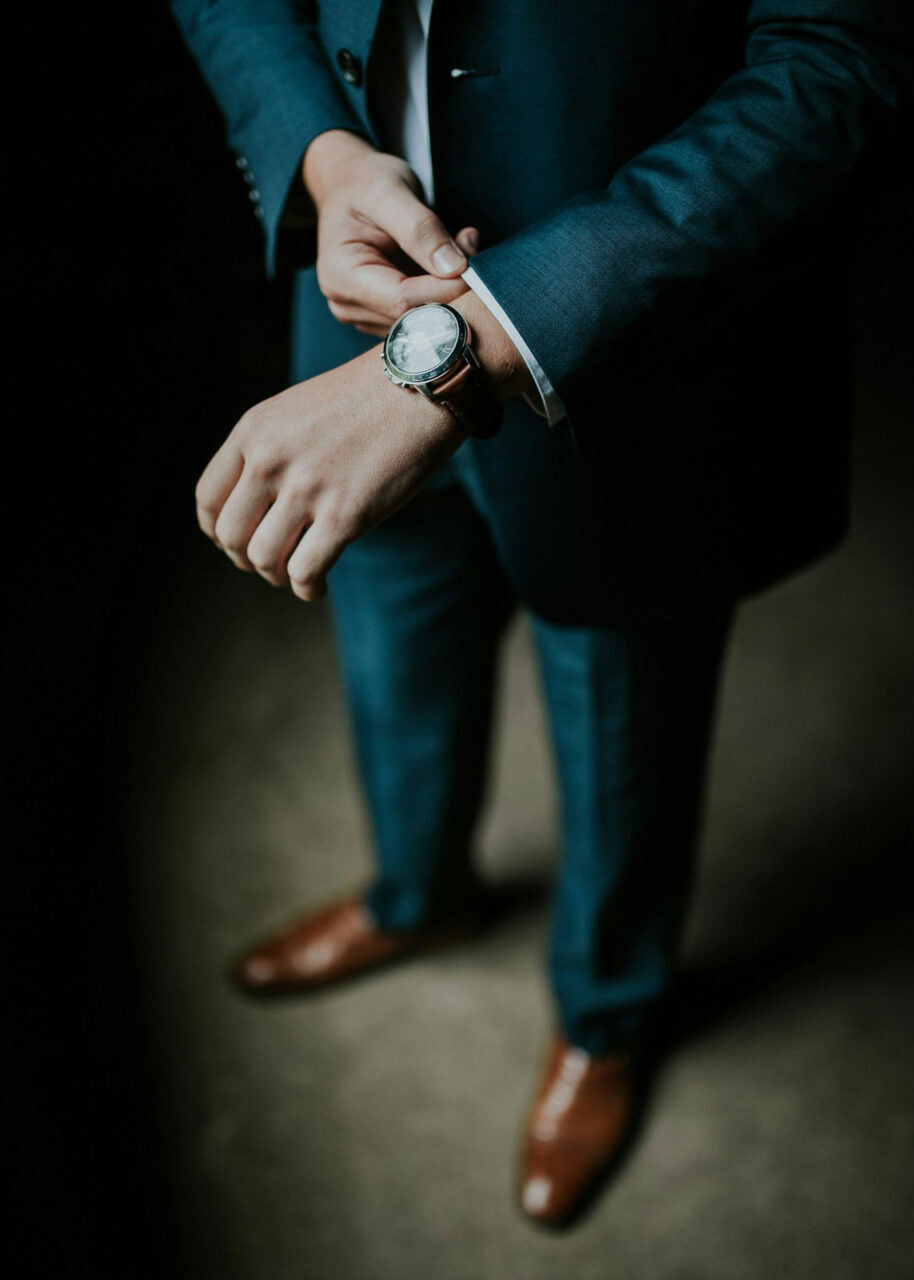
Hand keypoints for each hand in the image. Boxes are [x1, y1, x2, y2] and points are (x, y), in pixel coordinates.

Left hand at [195, 343, 466, 599]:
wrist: (420, 386)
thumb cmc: (365, 400)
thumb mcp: (297, 410)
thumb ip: (268, 449)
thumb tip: (256, 507)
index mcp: (253, 431)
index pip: (208, 499)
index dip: (217, 531)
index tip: (237, 541)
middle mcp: (270, 459)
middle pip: (231, 536)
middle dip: (247, 559)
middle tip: (271, 562)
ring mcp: (306, 488)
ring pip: (264, 559)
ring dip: (277, 576)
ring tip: (297, 572)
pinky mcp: (344, 515)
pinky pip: (305, 572)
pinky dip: (307, 589)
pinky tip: (318, 586)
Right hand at [303, 129, 478, 335]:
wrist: (349, 183)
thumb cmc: (364, 183)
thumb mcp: (389, 192)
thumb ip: (420, 229)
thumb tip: (454, 268)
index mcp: (341, 277)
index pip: (402, 301)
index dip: (443, 290)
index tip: (473, 266)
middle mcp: (348, 304)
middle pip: (413, 316)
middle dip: (449, 289)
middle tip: (469, 245)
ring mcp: (366, 313)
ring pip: (423, 319)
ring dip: (450, 289)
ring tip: (457, 244)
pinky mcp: (384, 312)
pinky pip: (423, 313)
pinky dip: (443, 291)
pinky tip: (447, 260)